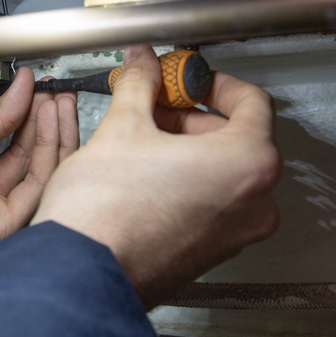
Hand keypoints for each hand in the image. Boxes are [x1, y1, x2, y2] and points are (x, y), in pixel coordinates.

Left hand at [0, 68, 78, 288]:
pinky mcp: (2, 226)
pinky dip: (47, 150)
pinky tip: (47, 120)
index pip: (19, 153)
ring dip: (55, 133)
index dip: (34, 121)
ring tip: (57, 99)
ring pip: (44, 174)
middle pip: (37, 163)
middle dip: (51, 124)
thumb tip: (22, 88)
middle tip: (59, 92)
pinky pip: (35, 185)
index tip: (44, 93)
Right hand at [31, 45, 280, 307]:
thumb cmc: (105, 211)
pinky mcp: (212, 253)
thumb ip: (141, 85)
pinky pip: (213, 203)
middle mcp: (255, 203)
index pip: (252, 102)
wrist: (80, 273)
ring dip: (189, 149)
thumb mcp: (123, 127)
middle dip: (194, 117)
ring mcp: (236, 233)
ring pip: (226, 173)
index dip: (214, 82)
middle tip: (155, 106)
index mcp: (247, 163)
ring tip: (144, 140)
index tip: (187, 80)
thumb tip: (144, 63)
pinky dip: (188, 181)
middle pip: (240, 138)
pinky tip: (146, 175)